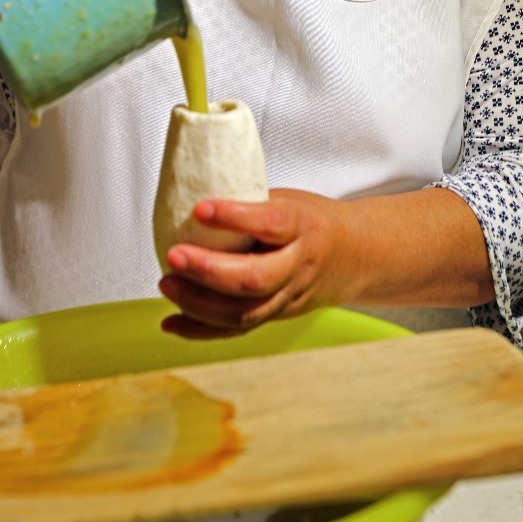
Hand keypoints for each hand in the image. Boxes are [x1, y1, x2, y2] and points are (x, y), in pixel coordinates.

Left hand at [158, 188, 358, 338]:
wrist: (356, 256)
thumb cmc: (312, 221)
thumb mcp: (290, 201)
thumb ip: (250, 204)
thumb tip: (194, 191)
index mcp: (304, 227)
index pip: (271, 223)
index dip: (235, 217)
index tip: (200, 207)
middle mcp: (299, 266)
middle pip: (255, 278)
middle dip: (209, 270)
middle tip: (173, 255)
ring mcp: (289, 297)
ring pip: (245, 312)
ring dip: (199, 303)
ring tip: (167, 284)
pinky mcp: (276, 316)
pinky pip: (238, 330)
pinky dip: (201, 330)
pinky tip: (171, 322)